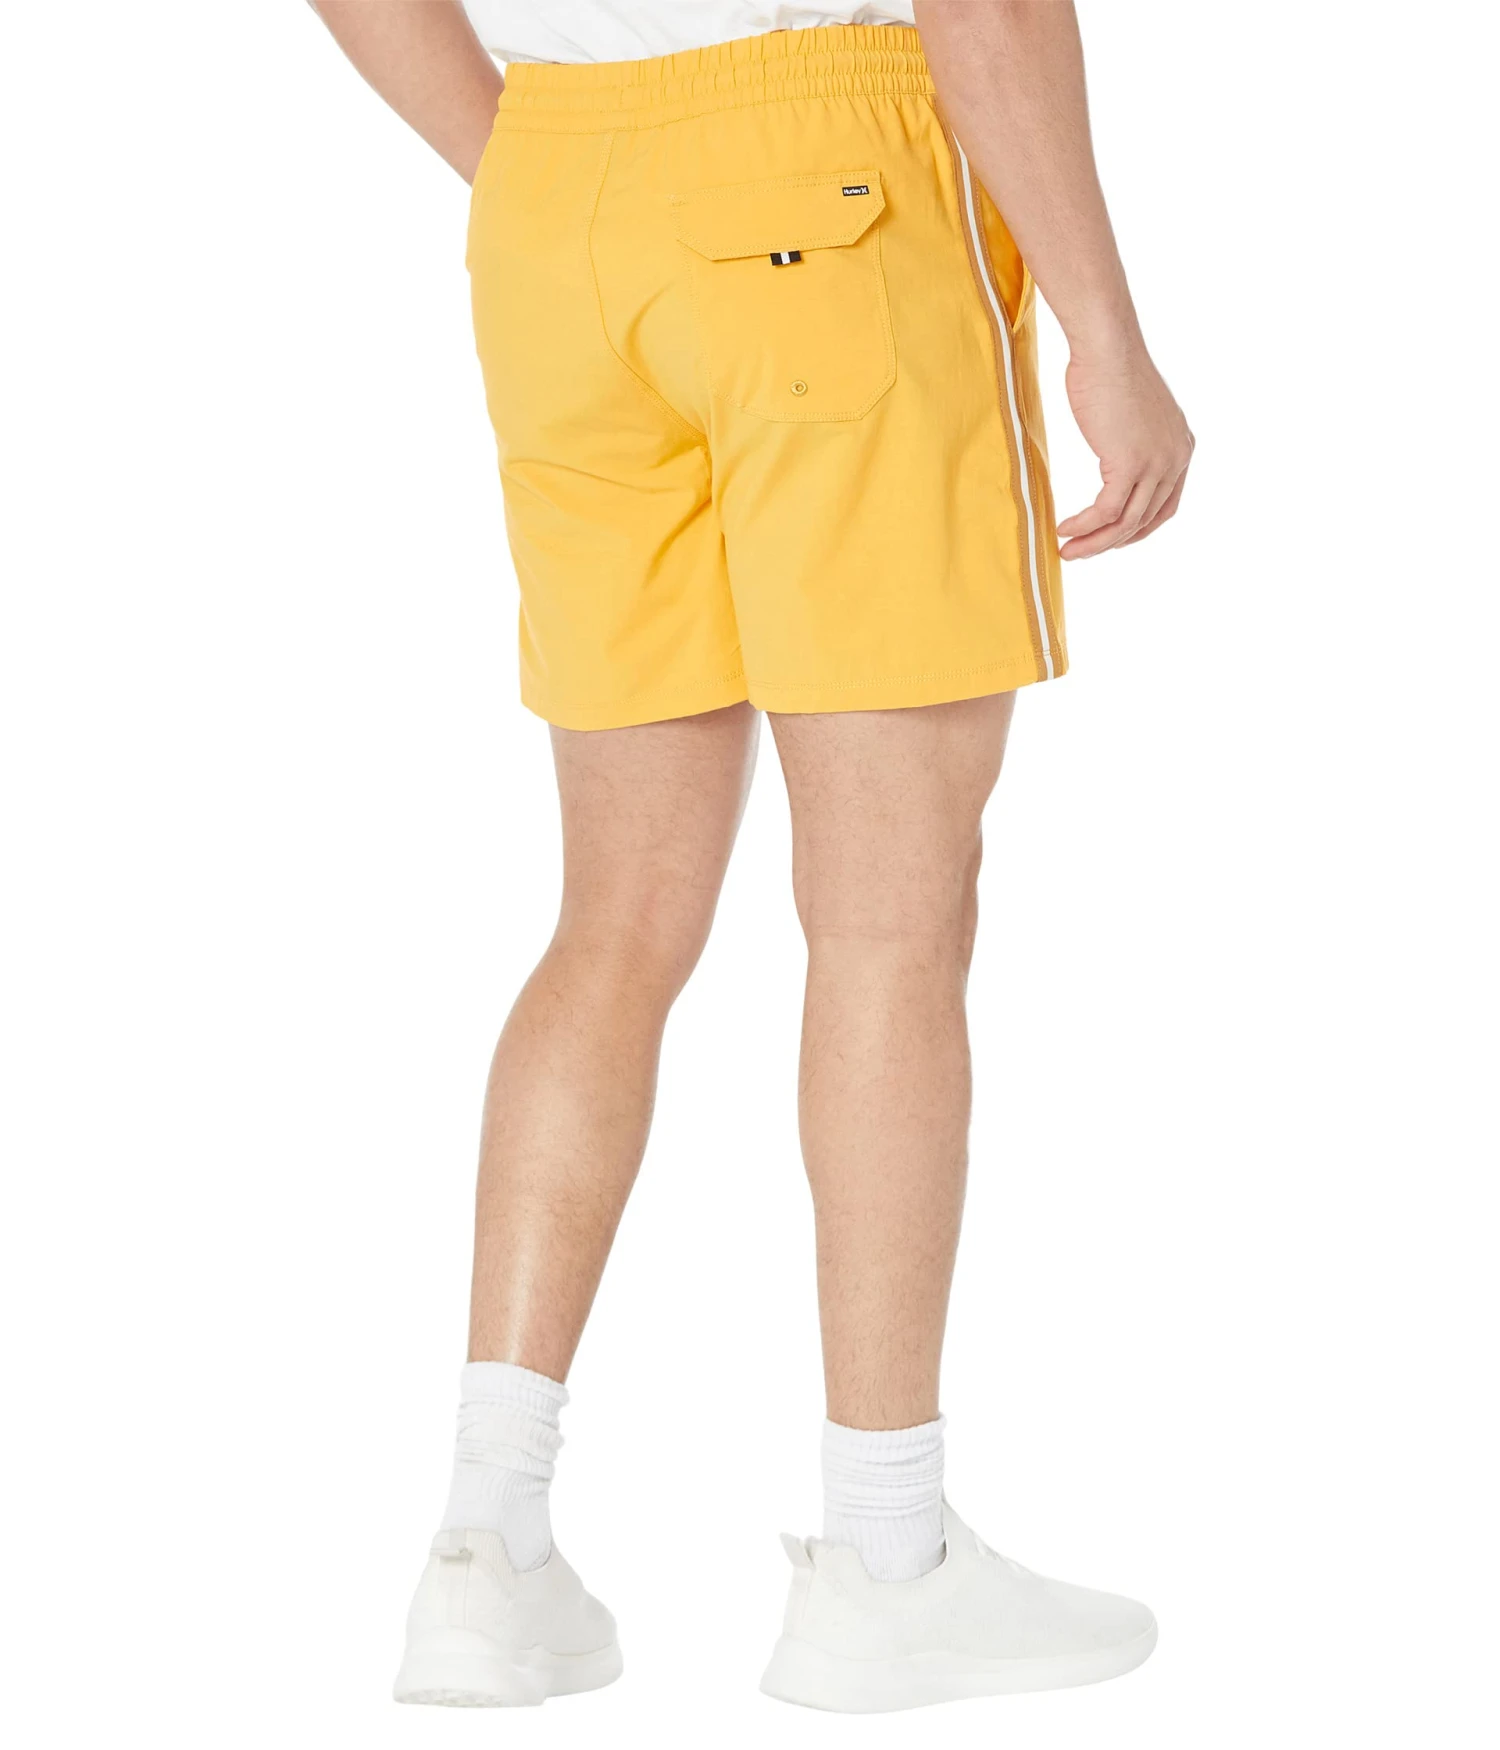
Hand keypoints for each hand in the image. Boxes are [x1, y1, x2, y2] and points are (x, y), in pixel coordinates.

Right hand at [1056, 343, 1193, 558]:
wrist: (1106, 347)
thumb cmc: (1109, 368)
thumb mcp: (1131, 412)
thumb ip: (1132, 439)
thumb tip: (1114, 451)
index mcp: (1180, 447)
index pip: (1165, 506)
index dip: (1137, 529)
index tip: (1110, 538)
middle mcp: (1176, 458)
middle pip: (1145, 520)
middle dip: (1111, 542)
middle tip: (1081, 551)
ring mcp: (1156, 463)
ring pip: (1127, 523)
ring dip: (1095, 543)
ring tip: (1068, 551)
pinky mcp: (1130, 464)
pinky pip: (1107, 511)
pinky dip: (1085, 526)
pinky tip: (1065, 529)